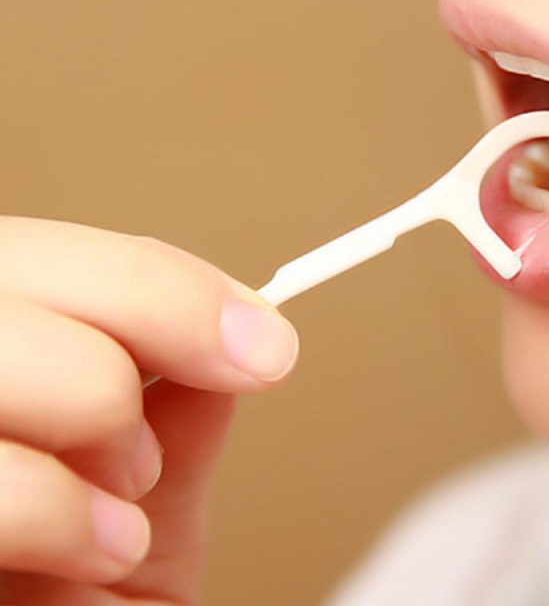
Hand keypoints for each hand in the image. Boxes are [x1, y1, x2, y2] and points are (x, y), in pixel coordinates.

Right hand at [0, 217, 297, 604]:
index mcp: (1, 361)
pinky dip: (56, 506)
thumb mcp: (144, 513)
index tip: (262, 337)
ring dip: (99, 412)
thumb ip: (176, 420)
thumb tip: (239, 328)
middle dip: (151, 314)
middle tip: (231, 374)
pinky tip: (98, 552)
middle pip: (22, 266)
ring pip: (6, 355)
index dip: (164, 283)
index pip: (56, 256)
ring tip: (125, 496)